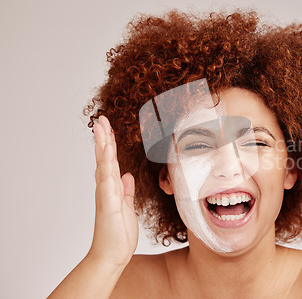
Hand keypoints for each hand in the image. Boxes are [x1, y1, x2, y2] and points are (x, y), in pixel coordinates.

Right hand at [88, 115, 137, 267]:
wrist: (111, 255)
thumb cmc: (118, 234)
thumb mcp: (127, 207)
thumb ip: (126, 191)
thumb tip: (127, 176)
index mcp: (113, 188)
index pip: (111, 161)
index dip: (110, 144)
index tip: (108, 127)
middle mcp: (107, 188)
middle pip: (104, 158)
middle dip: (103, 138)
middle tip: (100, 119)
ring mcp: (106, 195)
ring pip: (104, 164)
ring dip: (103, 145)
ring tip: (100, 127)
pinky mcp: (108, 204)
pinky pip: (108, 181)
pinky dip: (107, 165)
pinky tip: (106, 152)